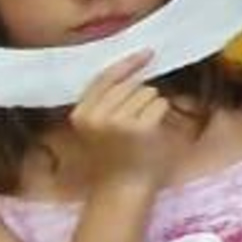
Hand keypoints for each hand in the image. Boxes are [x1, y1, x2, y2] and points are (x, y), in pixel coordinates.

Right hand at [64, 54, 181, 192]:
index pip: (105, 77)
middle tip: (137, 120)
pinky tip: (151, 133)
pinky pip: (159, 104)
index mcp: (81, 113)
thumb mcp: (97, 126)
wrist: (122, 188)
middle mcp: (96, 115)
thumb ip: (106, 100)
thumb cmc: (114, 156)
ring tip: (140, 130)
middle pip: (130, 84)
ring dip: (151, 106)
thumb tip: (133, 67)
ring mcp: (118, 121)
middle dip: (140, 95)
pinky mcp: (140, 127)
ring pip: (147, 92)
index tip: (147, 53)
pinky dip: (161, 114)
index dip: (128, 64)